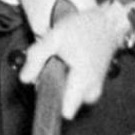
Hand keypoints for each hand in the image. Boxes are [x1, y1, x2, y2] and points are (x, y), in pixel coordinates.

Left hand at [17, 0, 130, 118]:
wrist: (109, 22)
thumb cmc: (84, 28)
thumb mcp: (54, 38)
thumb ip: (36, 58)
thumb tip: (24, 79)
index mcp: (82, 80)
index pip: (66, 112)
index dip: (51, 103)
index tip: (44, 89)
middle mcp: (91, 88)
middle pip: (66, 105)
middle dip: (55, 91)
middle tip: (52, 70)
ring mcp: (96, 87)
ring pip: (73, 98)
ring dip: (62, 86)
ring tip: (62, 65)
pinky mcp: (97, 83)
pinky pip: (80, 91)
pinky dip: (71, 82)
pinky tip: (69, 64)